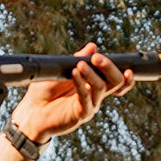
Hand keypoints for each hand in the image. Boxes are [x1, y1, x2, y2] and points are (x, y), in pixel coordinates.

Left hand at [10, 43, 134, 143]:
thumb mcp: (61, 69)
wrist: (32, 112)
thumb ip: (77, 58)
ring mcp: (90, 105)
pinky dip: (81, 84)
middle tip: (98, 59)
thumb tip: (93, 46)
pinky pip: (86, 98)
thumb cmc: (45, 91)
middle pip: (116, 83)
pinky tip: (74, 73)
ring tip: (80, 65)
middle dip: (110, 68)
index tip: (128, 65)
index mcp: (94, 84)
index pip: (117, 79)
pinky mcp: (80, 114)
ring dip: (92, 74)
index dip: (125, 73)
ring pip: (102, 89)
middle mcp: (95, 95)